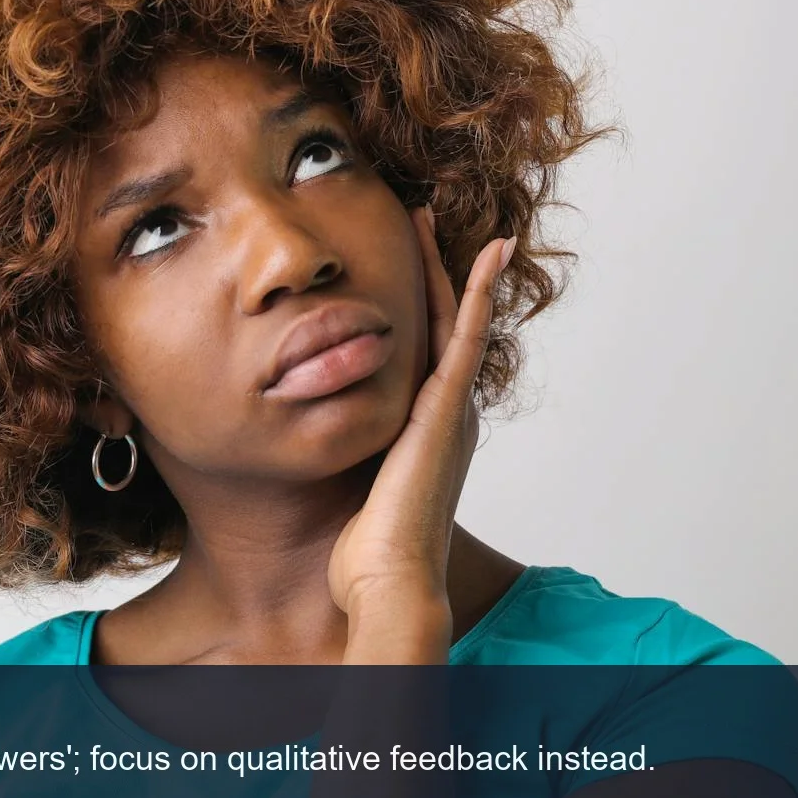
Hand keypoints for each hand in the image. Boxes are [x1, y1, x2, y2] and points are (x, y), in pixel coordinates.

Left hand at [327, 204, 511, 658]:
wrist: (389, 581)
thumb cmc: (364, 552)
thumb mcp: (352, 484)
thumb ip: (344, 454)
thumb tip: (308, 438)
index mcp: (427, 430)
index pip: (424, 350)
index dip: (418, 304)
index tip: (404, 262)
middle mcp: (448, 412)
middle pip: (443, 323)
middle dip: (433, 270)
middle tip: (420, 219)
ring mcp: (453, 407)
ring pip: (456, 317)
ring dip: (450, 264)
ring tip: (436, 217)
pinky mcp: (449, 407)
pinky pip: (467, 334)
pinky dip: (478, 291)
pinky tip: (489, 252)